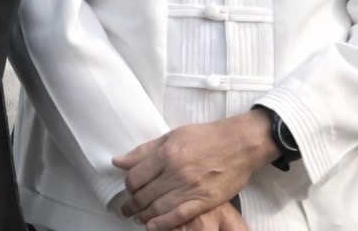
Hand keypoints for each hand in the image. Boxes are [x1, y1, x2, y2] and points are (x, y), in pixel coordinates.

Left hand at [113, 114, 276, 230]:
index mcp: (166, 153)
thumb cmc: (207, 137)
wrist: (240, 143)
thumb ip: (144, 151)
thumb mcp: (172, 136)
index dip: (128, 187)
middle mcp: (176, 172)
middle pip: (143, 195)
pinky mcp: (205, 200)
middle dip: (131, 205)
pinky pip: (178, 216)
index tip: (128, 190)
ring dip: (143, 216)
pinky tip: (152, 227)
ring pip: (157, 208)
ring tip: (137, 218)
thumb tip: (118, 161)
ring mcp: (191, 187)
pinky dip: (162, 224)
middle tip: (126, 209)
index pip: (135, 177)